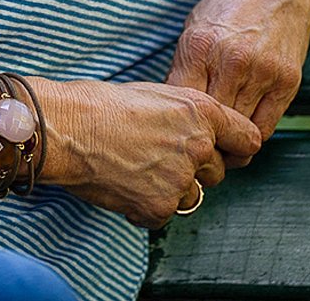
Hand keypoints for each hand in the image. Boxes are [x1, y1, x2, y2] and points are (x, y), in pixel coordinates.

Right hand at [38, 77, 261, 228]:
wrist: (62, 127)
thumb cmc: (96, 105)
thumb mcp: (154, 95)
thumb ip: (187, 117)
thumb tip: (202, 137)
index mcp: (201, 112)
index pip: (248, 139)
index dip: (234, 147)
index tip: (221, 152)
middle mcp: (198, 146)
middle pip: (217, 171)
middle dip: (193, 169)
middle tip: (155, 157)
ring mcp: (180, 178)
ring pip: (191, 195)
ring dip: (169, 189)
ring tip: (134, 168)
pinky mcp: (159, 206)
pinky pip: (162, 214)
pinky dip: (144, 206)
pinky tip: (121, 183)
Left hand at [166, 0, 309, 153]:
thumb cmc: (228, 4)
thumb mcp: (194, 28)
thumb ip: (184, 67)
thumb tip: (170, 108)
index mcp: (198, 47)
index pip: (179, 103)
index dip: (174, 124)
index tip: (171, 133)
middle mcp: (230, 62)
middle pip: (210, 122)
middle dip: (200, 139)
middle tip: (193, 149)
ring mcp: (262, 73)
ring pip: (239, 130)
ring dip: (227, 143)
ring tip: (216, 147)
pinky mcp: (288, 82)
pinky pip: (266, 126)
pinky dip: (252, 136)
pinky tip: (242, 136)